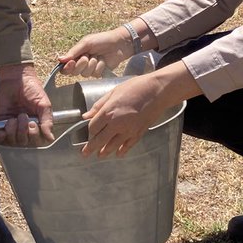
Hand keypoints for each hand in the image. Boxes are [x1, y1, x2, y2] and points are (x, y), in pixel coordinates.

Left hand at [0, 63, 53, 146]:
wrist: (16, 79)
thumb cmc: (32, 89)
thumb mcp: (44, 104)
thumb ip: (47, 120)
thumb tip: (50, 137)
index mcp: (38, 125)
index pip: (38, 141)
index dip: (35, 136)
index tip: (33, 124)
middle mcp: (26, 128)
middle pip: (25, 142)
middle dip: (23, 130)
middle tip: (23, 115)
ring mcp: (14, 127)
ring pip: (13, 141)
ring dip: (13, 130)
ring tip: (13, 118)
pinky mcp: (2, 124)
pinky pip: (2, 138)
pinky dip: (1, 136)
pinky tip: (2, 130)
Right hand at [60, 23, 148, 77]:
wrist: (119, 43)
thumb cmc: (102, 40)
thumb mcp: (86, 43)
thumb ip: (73, 52)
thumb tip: (60, 59)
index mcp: (76, 55)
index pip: (65, 67)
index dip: (67, 67)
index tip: (71, 63)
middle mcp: (81, 63)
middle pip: (74, 72)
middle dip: (82, 64)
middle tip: (88, 56)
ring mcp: (90, 69)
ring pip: (85, 74)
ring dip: (92, 64)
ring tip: (98, 56)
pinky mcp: (99, 72)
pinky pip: (95, 74)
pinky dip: (100, 66)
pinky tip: (103, 61)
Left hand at [82, 63, 200, 158]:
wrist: (158, 91)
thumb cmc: (136, 87)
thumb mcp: (114, 92)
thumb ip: (99, 105)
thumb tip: (86, 115)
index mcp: (108, 112)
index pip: (93, 127)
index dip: (89, 131)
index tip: (89, 132)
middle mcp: (117, 124)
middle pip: (100, 140)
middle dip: (91, 147)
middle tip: (85, 153)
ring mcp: (128, 130)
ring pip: (113, 145)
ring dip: (105, 151)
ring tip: (100, 155)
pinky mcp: (139, 133)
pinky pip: (128, 145)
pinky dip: (122, 150)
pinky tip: (118, 154)